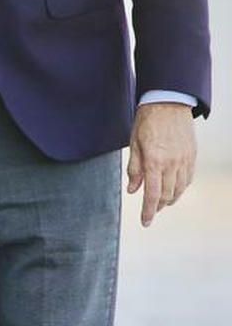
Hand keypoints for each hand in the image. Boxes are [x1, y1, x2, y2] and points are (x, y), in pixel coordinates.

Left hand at [127, 102, 195, 227]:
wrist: (168, 102)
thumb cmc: (146, 121)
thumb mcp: (133, 143)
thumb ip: (134, 168)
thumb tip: (133, 189)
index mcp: (154, 161)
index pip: (152, 194)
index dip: (148, 211)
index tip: (145, 222)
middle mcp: (172, 163)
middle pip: (167, 195)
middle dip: (158, 206)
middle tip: (151, 211)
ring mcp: (184, 160)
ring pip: (180, 189)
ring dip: (170, 199)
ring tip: (162, 203)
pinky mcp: (192, 156)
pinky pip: (188, 179)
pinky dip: (180, 188)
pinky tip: (174, 189)